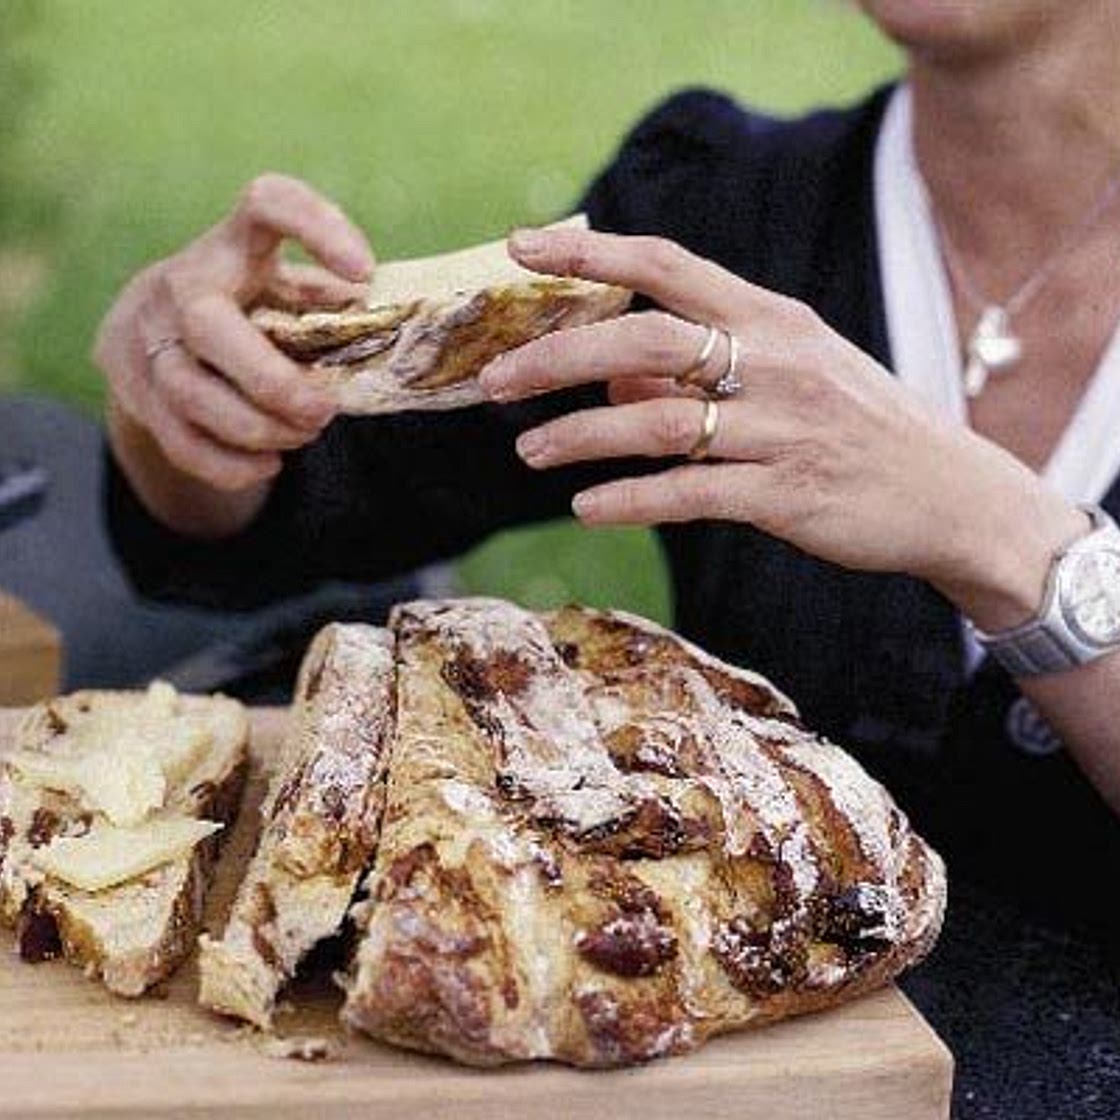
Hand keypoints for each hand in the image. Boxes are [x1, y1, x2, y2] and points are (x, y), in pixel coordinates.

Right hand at [94, 174, 372, 492]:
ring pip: (191, 394)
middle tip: (325, 410)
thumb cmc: (246, 309)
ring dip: (259, 428)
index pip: (268, 203)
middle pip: (206, 325)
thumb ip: (329, 307)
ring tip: (303, 433)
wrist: (151, 335)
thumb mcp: (285, 292)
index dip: (316, 227)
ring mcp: (148, 340)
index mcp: (233, 246)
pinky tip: (268, 464)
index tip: (364, 272)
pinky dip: (230, 464)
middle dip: (272, 380)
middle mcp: (181, 284)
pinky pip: (179, 441)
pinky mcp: (136, 393)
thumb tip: (388, 329)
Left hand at [479, 226, 1086, 629]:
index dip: (589, 254)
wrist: (949, 493)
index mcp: (771, 318)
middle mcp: (773, 362)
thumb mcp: (791, 375)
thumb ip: (700, 371)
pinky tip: (585, 507)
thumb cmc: (858, 425)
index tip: (520, 250)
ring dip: (578, 436)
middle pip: (644, 342)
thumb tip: (609, 391)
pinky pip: (689, 494)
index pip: (666, 265)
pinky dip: (629, 499)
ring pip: (656, 424)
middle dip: (558, 356)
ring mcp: (781, 429)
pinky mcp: (786, 494)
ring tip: (526, 450)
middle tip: (495, 380)